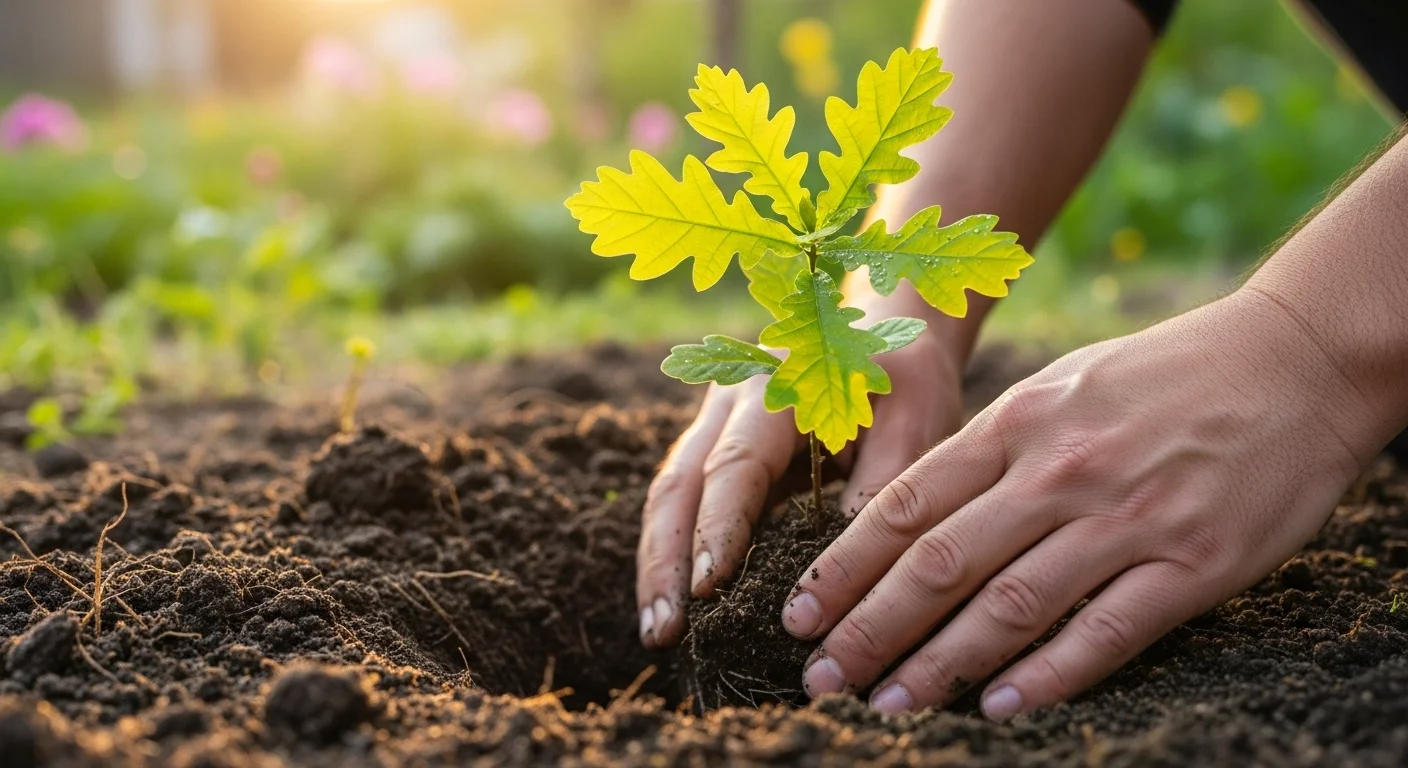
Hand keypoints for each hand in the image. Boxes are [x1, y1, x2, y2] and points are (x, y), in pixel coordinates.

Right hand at [636, 326, 965, 648]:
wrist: (886, 332)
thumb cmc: (906, 381)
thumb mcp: (913, 428)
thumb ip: (881, 490)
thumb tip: (840, 574)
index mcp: (778, 386)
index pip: (735, 464)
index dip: (717, 527)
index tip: (706, 589)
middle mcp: (730, 401)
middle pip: (679, 482)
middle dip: (666, 560)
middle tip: (664, 631)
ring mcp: (715, 423)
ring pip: (670, 494)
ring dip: (659, 563)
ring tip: (659, 632)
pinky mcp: (717, 448)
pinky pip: (683, 500)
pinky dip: (674, 552)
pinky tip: (673, 604)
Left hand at [781, 287, 1383, 719]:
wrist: (1293, 359)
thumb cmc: (1162, 375)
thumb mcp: (1059, 387)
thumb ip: (990, 448)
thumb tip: (911, 514)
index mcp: (1018, 422)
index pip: (907, 506)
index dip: (845, 568)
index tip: (800, 615)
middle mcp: (1060, 471)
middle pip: (940, 563)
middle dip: (870, 628)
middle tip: (822, 678)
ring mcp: (1126, 518)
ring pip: (1010, 605)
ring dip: (940, 664)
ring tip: (888, 705)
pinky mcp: (1193, 562)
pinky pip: (1106, 631)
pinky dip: (1049, 676)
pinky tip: (1000, 708)